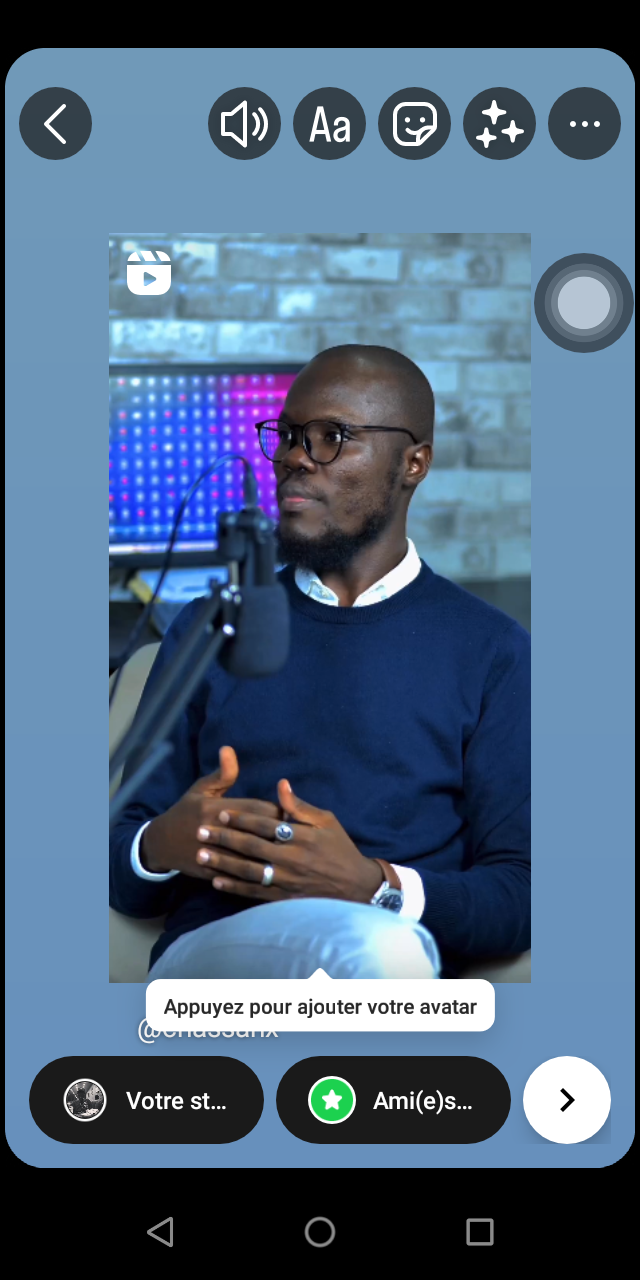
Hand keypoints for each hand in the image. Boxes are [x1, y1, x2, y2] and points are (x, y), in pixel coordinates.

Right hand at [141, 747, 280, 878]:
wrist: (161, 844)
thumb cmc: (186, 812)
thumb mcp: (201, 790)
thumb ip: (221, 774)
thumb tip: (229, 749)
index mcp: (216, 808)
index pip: (257, 808)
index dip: (279, 810)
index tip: (294, 812)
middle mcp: (216, 830)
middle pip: (257, 832)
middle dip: (280, 833)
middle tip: (301, 834)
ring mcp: (214, 853)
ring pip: (252, 856)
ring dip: (273, 855)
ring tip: (292, 854)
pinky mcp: (213, 871)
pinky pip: (240, 875)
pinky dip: (258, 874)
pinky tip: (274, 874)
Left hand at [195, 778, 383, 902]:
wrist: (355, 887)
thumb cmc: (340, 849)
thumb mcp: (326, 821)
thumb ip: (299, 806)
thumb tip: (280, 785)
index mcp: (302, 837)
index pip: (264, 824)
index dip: (241, 818)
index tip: (220, 812)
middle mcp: (292, 859)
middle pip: (250, 847)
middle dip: (223, 838)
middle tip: (199, 831)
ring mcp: (287, 881)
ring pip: (247, 871)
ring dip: (222, 862)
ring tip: (201, 855)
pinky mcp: (284, 899)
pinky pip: (254, 892)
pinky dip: (234, 887)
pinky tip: (216, 881)